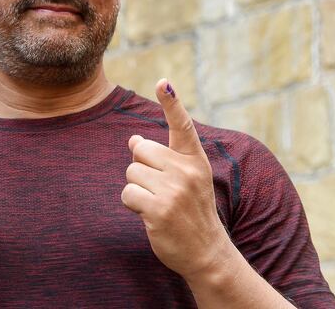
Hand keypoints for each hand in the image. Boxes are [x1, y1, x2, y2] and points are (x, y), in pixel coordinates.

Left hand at [121, 78, 231, 280]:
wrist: (207, 252)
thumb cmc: (190, 211)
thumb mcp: (183, 179)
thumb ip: (162, 158)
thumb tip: (133, 139)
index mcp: (195, 159)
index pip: (182, 125)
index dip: (171, 103)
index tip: (163, 82)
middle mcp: (187, 170)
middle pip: (141, 150)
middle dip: (142, 168)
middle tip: (160, 190)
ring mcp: (174, 190)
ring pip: (131, 172)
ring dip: (137, 189)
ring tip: (158, 204)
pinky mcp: (159, 209)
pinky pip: (127, 193)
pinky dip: (132, 205)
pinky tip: (150, 215)